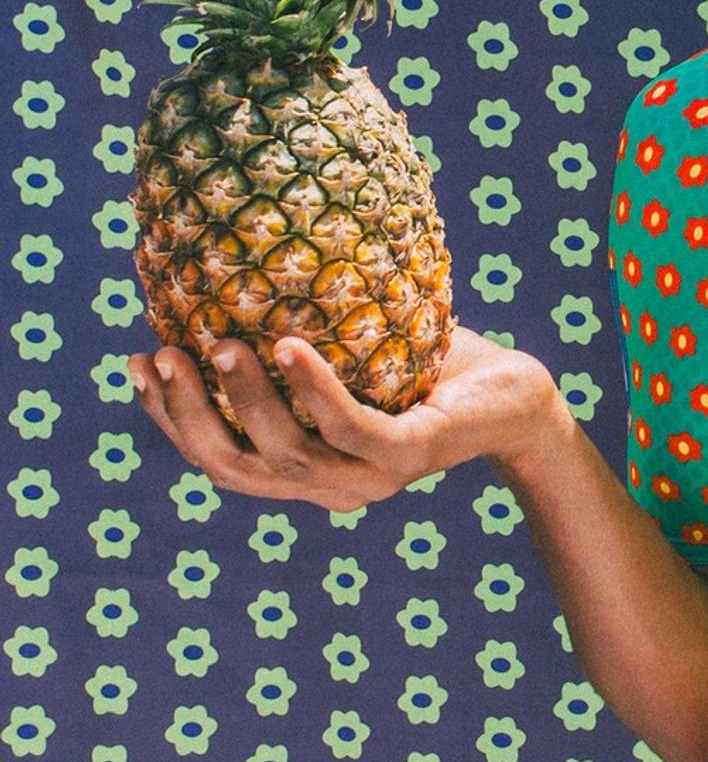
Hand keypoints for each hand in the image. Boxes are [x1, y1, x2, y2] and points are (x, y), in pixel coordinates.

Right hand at [127, 324, 568, 510]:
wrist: (518, 394)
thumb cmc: (423, 365)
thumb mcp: (345, 352)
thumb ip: (287, 340)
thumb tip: (216, 274)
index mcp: (305, 472)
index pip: (220, 459)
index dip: (169, 419)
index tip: (133, 362)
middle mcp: (330, 487)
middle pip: (235, 467)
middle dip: (188, 415)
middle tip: (161, 354)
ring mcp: (372, 477)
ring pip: (285, 454)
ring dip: (243, 399)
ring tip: (217, 342)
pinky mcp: (412, 455)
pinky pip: (350, 427)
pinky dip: (312, 389)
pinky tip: (285, 346)